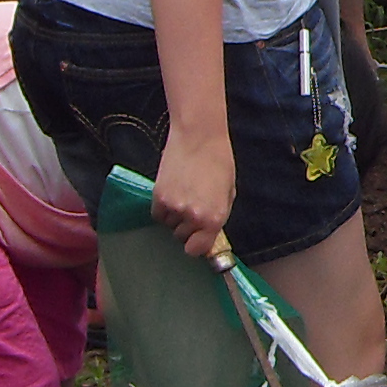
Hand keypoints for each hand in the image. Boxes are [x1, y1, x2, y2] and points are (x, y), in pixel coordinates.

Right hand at [153, 127, 237, 257]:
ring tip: (184, 193)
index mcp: (214, 218)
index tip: (196, 239)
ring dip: (174, 215)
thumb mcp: (228, 193)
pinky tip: (173, 190)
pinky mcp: (158, 197)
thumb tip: (209, 235)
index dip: (196, 245)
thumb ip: (218, 216)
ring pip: (169, 225)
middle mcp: (193, 217)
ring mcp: (174, 208)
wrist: (199, 137)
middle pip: (182, 237)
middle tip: (192, 206)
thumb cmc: (219, 161)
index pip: (197, 250)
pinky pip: (157, 214)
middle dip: (187, 227)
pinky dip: (163, 207)